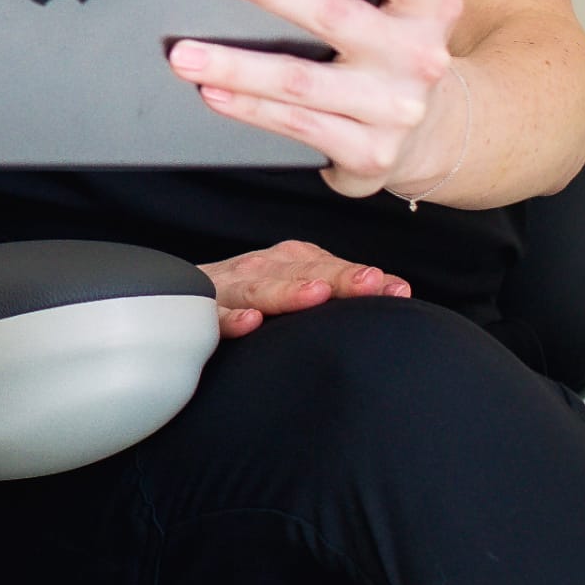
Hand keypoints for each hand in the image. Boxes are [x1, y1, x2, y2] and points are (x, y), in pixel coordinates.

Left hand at [172, 0, 472, 199]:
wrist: (431, 134)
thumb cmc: (394, 48)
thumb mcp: (403, 8)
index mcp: (433, 7)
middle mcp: (420, 57)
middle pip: (336, 15)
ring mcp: (394, 109)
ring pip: (301, 81)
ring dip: (235, 65)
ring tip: (183, 52)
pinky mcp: (369, 152)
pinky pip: (295, 124)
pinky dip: (248, 106)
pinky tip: (211, 89)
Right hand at [200, 240, 408, 338]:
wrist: (185, 296)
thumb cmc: (250, 293)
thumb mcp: (295, 284)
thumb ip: (341, 289)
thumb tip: (398, 289)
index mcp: (289, 261)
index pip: (332, 268)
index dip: (362, 278)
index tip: (396, 289)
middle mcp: (263, 269)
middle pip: (304, 274)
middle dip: (338, 279)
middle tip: (371, 283)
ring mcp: (233, 289)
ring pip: (262, 289)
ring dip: (288, 292)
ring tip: (316, 295)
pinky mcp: (204, 314)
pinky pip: (216, 318)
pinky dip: (231, 319)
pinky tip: (250, 322)